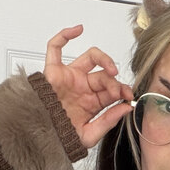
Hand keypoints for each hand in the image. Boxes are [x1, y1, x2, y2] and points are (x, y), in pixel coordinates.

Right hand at [43, 25, 133, 148]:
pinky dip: (64, 35)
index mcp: (92, 102)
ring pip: (90, 57)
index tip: (128, 97)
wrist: (41, 139)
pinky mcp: (53, 71)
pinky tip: (77, 30)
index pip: (111, 90)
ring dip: (104, 59)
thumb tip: (127, 108)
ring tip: (111, 69)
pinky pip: (55, 48)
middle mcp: (83, 87)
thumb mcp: (90, 134)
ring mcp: (70, 77)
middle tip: (118, 91)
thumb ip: (109, 121)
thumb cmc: (61, 138)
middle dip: (114, 82)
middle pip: (104, 75)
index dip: (122, 91)